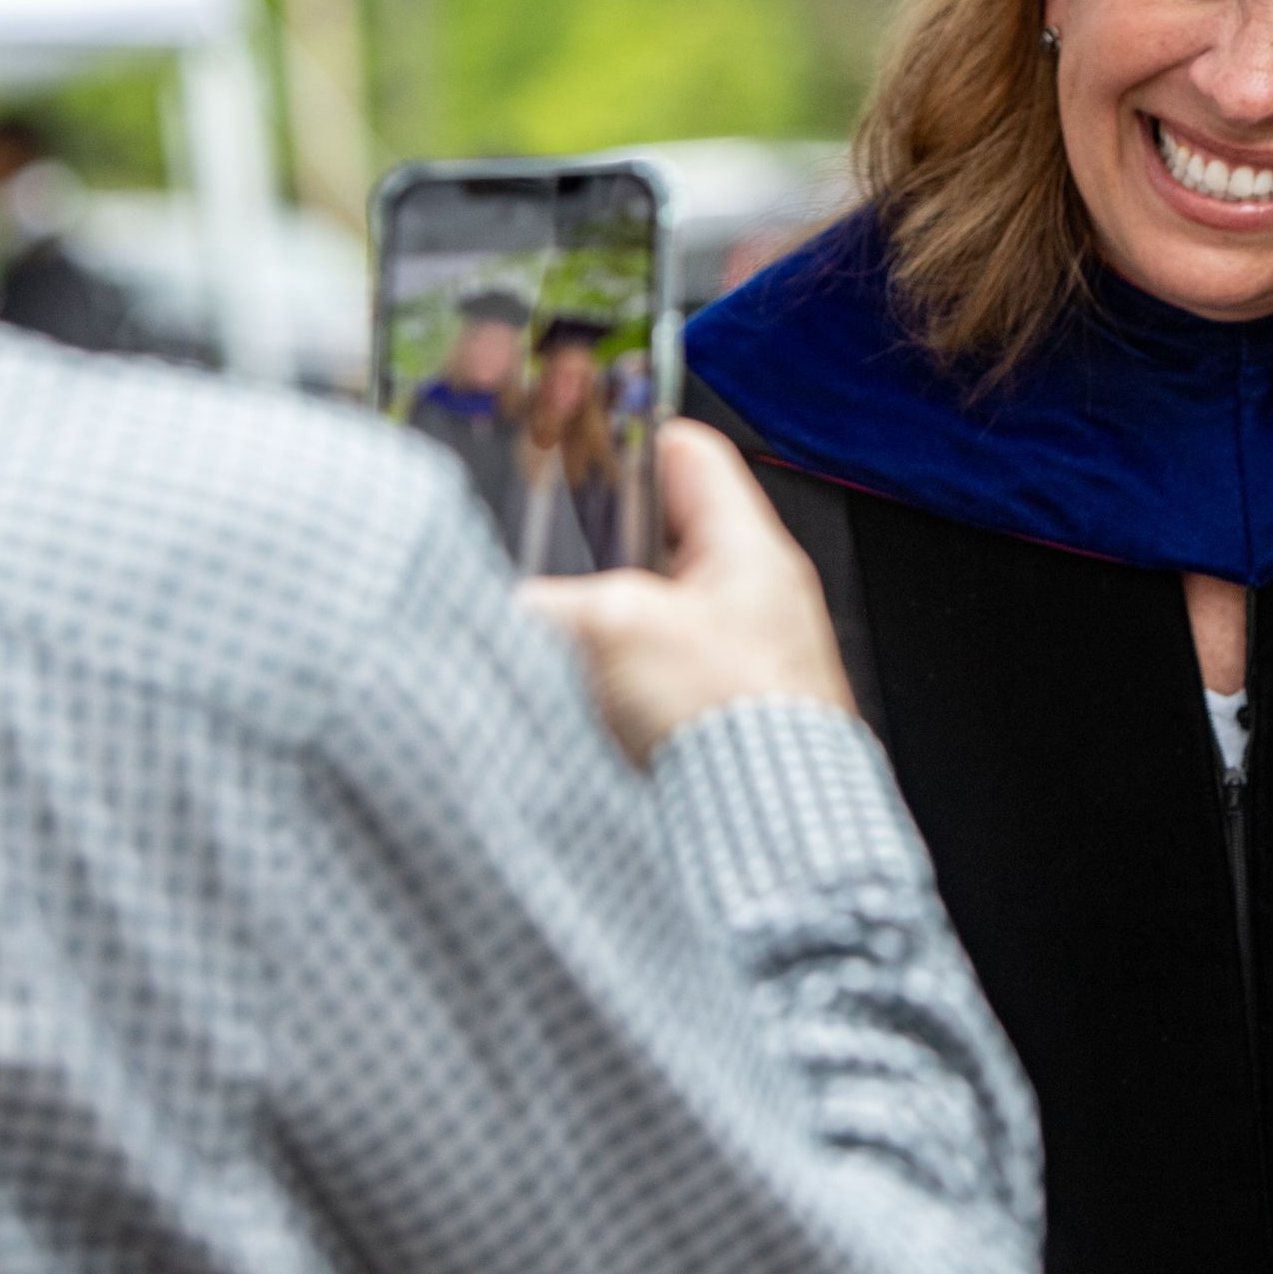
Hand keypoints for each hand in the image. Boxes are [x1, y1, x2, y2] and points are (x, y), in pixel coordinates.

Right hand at [519, 420, 855, 767]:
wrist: (765, 834)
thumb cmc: (733, 725)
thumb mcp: (617, 629)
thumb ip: (550, 602)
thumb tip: (507, 607)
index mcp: (748, 552)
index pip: (689, 456)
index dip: (628, 438)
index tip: (574, 440)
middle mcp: (748, 601)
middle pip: (656, 540)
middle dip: (592, 544)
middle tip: (540, 541)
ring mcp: (730, 662)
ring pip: (643, 613)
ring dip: (592, 620)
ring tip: (540, 622)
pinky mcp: (707, 719)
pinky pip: (643, 676)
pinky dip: (604, 678)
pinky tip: (564, 690)